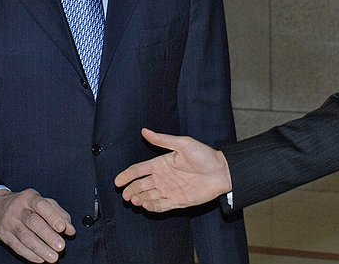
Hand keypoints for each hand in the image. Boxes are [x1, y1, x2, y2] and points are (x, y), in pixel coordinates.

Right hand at [0, 188, 75, 263]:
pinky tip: (40, 259)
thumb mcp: (42, 202)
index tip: (62, 228)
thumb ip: (58, 214)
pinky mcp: (4, 235)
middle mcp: (18, 209)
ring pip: (25, 237)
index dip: (53, 217)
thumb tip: (70, 229)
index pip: (42, 206)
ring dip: (40, 249)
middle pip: (34, 222)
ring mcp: (9, 222)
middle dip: (48, 236)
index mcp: (30, 198)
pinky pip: (17, 246)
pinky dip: (30, 254)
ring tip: (53, 257)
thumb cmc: (25, 205)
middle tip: (61, 246)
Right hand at [114, 128, 231, 212]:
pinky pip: (161, 206)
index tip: (117, 181)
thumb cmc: (204, 155)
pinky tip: (145, 205)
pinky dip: (151, 207)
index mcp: (162, 163)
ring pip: (148, 196)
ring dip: (139, 198)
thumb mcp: (183, 144)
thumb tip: (145, 131)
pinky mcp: (177, 201)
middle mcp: (163, 177)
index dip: (127, 175)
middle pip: (141, 185)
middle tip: (125, 195)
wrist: (222, 171)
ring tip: (133, 200)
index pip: (139, 170)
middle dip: (131, 190)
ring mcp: (170, 190)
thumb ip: (163, 140)